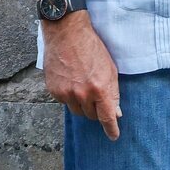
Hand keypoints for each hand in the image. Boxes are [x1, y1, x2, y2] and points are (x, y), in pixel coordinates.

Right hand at [43, 14, 121, 140]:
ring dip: (82, 104)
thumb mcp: (110, 68)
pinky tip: (71, 80)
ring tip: (83, 85)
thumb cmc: (91, 48)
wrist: (66, 33)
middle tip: (96, 96)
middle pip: (91, 115)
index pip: (106, 117)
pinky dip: (69, 96)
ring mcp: (66, 93)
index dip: (111, 129)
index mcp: (99, 89)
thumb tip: (116, 112)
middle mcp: (82, 94)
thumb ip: (113, 92)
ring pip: (77, 111)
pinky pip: (64, 102)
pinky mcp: (53, 90)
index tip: (114, 136)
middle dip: (96, 110)